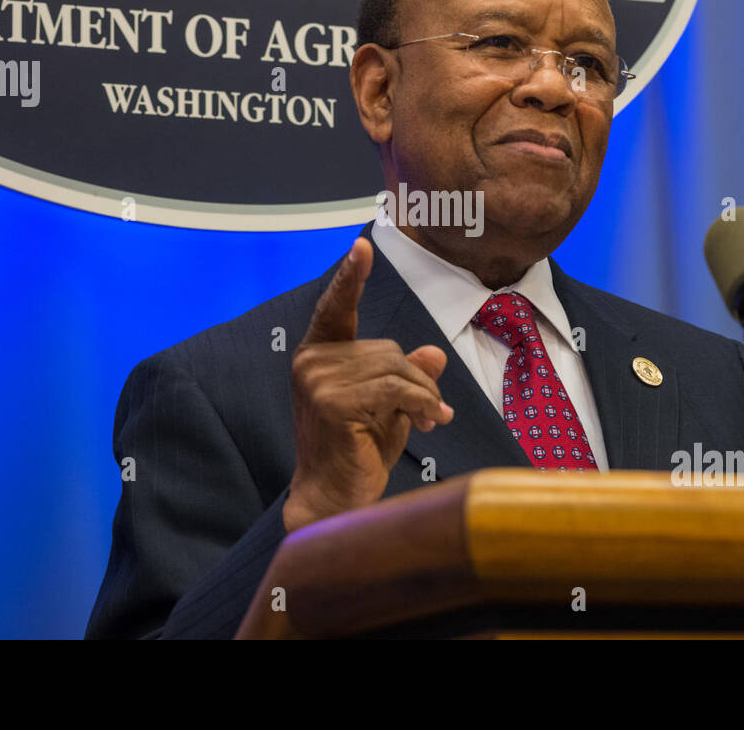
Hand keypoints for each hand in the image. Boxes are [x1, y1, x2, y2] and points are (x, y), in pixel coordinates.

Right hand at [283, 237, 452, 532]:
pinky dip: (422, 405)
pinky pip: (398, 389)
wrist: (337, 498)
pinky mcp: (334, 400)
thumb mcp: (389, 405)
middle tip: (430, 413)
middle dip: (417, 381)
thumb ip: (404, 375)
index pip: (335, 309)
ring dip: (423, 397)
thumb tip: (432, 354)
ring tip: (429, 422)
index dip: (350, 278)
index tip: (362, 246)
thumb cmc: (359, 451)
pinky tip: (429, 424)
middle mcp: (311, 362)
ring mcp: (318, 380)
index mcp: (317, 355)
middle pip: (387, 349)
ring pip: (398, 368)